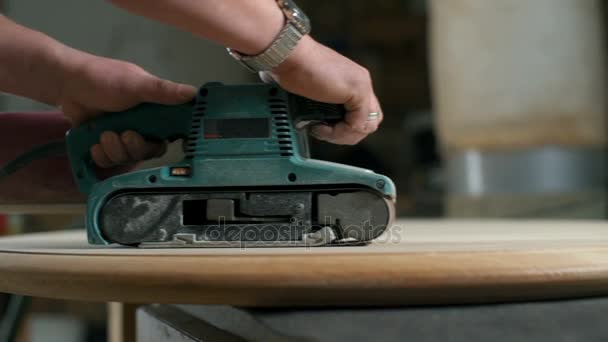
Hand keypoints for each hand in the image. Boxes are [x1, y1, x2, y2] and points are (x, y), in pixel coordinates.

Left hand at [58, 52, 196, 167]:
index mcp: (156, 111)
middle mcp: (143, 126)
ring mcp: (124, 137)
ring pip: (130, 158)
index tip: (161, 143)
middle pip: (150, 150)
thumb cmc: (103, 79)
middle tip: (124, 135)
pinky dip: (102, 155)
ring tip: (103, 135)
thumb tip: (195, 93)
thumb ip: (164, 91)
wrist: (65, 84)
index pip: (173, 132)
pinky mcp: (107, 146)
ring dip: (115, 150)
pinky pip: (111, 162)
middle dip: (136, 147)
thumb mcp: (137, 84)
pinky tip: (94, 144)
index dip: (172, 142)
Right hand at [265, 36, 382, 144]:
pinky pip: (357, 124)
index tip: (324, 127)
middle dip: (348, 135)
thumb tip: (322, 122)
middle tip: (325, 133)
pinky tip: (320, 126)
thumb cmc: (294, 68)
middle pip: (370, 122)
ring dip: (343, 136)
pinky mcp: (358, 91)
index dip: (346, 127)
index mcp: (354, 81)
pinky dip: (338, 132)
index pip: (364, 114)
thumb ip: (326, 104)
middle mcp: (361, 82)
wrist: (290, 56)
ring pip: (368, 126)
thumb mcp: (314, 91)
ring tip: (321, 130)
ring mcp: (362, 86)